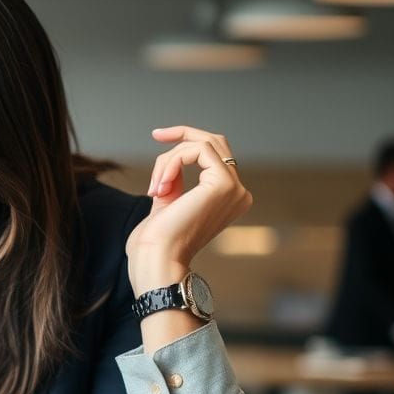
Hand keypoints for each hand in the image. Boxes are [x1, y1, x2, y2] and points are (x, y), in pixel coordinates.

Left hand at [127, 125, 253, 293]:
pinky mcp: (224, 184)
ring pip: (202, 145)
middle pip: (215, 142)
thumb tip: (174, 158)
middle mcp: (238, 193)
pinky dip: (173, 161)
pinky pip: (197, 150)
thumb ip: (176, 180)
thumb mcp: (168, 201)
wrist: (157, 259)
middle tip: (156, 134)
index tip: (158, 137)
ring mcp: (234, 188)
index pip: (213, 155)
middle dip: (183, 134)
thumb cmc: (157, 240)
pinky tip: (160, 186)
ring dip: (169, 160)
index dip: (185, 142)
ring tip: (155, 188)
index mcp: (228, 198)